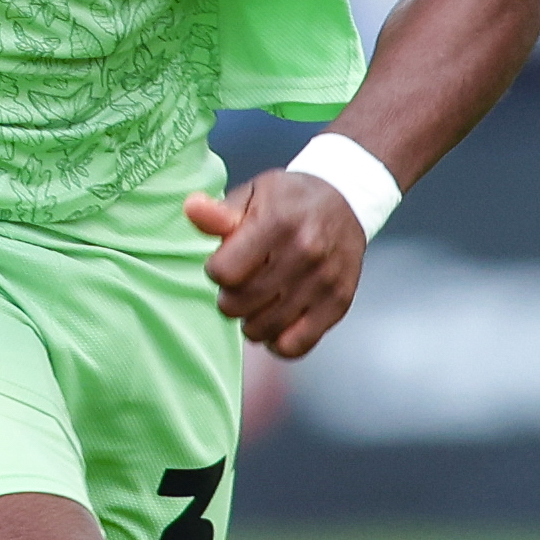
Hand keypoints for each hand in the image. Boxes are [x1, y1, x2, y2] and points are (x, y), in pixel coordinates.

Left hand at [187, 169, 367, 358]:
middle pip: (239, 304)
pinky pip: (295, 346)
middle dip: (229, 297)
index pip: (224, 272)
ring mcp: (323, 282)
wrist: (347, 202)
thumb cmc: (291, 200)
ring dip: (250, 321)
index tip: (226, 262)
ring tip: (258, 301)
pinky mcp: (338, 304)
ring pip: (263, 329)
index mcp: (278, 222)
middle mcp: (305, 253)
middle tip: (241, 283)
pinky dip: (278, 342)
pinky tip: (276, 323)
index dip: (216, 270)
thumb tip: (192, 209)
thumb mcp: (254, 193)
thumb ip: (220, 211)